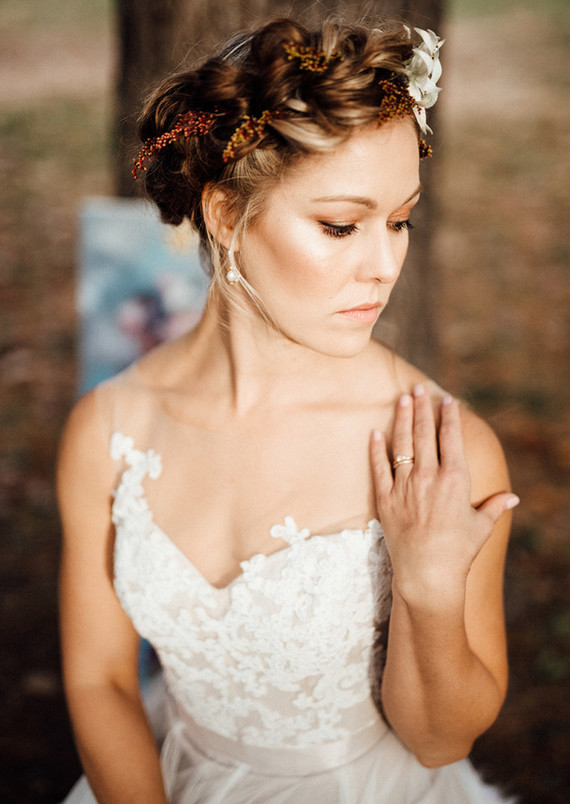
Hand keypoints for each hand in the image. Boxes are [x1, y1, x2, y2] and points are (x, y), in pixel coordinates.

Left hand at [370, 384, 518, 603]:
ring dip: (401, 419)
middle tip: (418, 388)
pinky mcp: (385, 499)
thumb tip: (512, 499)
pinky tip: (375, 432)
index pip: (450, 438)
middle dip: (421, 408)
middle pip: (423, 434)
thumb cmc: (459, 552)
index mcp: (454, 480)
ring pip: (401, 444)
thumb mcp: (481, 527)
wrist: (427, 575)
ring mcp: (404, 487)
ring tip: (401, 399)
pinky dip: (376, 449)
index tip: (446, 401)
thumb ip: (494, 507)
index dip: (448, 417)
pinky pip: (379, 468)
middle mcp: (428, 477)